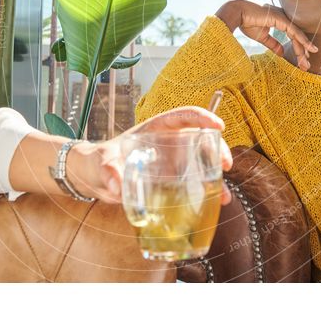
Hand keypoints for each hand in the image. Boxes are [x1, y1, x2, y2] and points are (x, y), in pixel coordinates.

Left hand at [65, 106, 232, 204]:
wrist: (94, 179)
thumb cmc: (97, 161)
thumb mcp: (101, 162)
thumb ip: (107, 170)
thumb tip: (115, 185)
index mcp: (155, 129)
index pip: (183, 116)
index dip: (202, 117)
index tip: (217, 126)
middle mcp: (168, 144)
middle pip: (200, 139)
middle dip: (216, 149)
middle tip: (225, 164)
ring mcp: (171, 163)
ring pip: (201, 164)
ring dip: (215, 177)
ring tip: (225, 194)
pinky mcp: (171, 182)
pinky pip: (193, 185)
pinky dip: (206, 194)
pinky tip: (216, 204)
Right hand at [215, 0, 317, 70]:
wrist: (238, 14)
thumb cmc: (248, 22)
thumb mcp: (263, 37)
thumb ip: (273, 44)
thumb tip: (282, 54)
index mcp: (280, 21)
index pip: (293, 36)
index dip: (298, 48)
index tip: (302, 60)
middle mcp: (284, 18)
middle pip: (297, 37)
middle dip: (302, 52)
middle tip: (306, 66)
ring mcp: (283, 18)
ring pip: (297, 35)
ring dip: (303, 49)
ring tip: (307, 63)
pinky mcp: (281, 19)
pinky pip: (295, 31)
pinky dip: (303, 40)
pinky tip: (309, 48)